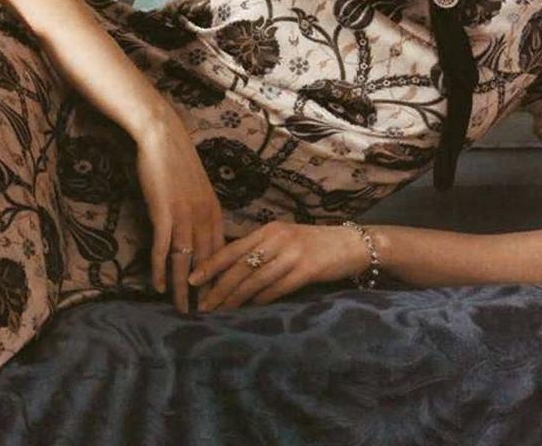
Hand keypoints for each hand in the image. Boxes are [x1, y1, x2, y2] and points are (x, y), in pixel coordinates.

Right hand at [133, 107, 225, 313]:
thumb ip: (202, 213)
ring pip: (186, 261)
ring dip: (183, 288)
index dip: (221, 279)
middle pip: (207, 263)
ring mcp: (184, 216)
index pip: (221, 254)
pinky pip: (163, 249)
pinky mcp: (164, 214)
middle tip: (206, 316)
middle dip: (207, 291)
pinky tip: (158, 287)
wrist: (164, 139)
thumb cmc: (178, 163)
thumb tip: (202, 236)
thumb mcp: (198, 190)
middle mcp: (204, 217)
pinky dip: (160, 270)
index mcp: (215, 212)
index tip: (220, 300)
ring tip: (182, 310)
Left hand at [187, 220, 369, 310]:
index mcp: (268, 230)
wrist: (349, 243)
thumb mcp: (284, 239)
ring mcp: (292, 254)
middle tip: (202, 305)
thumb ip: (261, 249)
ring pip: (255, 280)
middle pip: (241, 267)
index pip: (233, 248)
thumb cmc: (312, 243)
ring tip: (220, 312)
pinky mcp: (306, 270)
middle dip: (219, 288)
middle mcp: (277, 239)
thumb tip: (230, 271)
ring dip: (235, 299)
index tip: (192, 279)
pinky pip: (277, 289)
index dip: (211, 264)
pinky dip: (260, 301)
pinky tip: (249, 310)